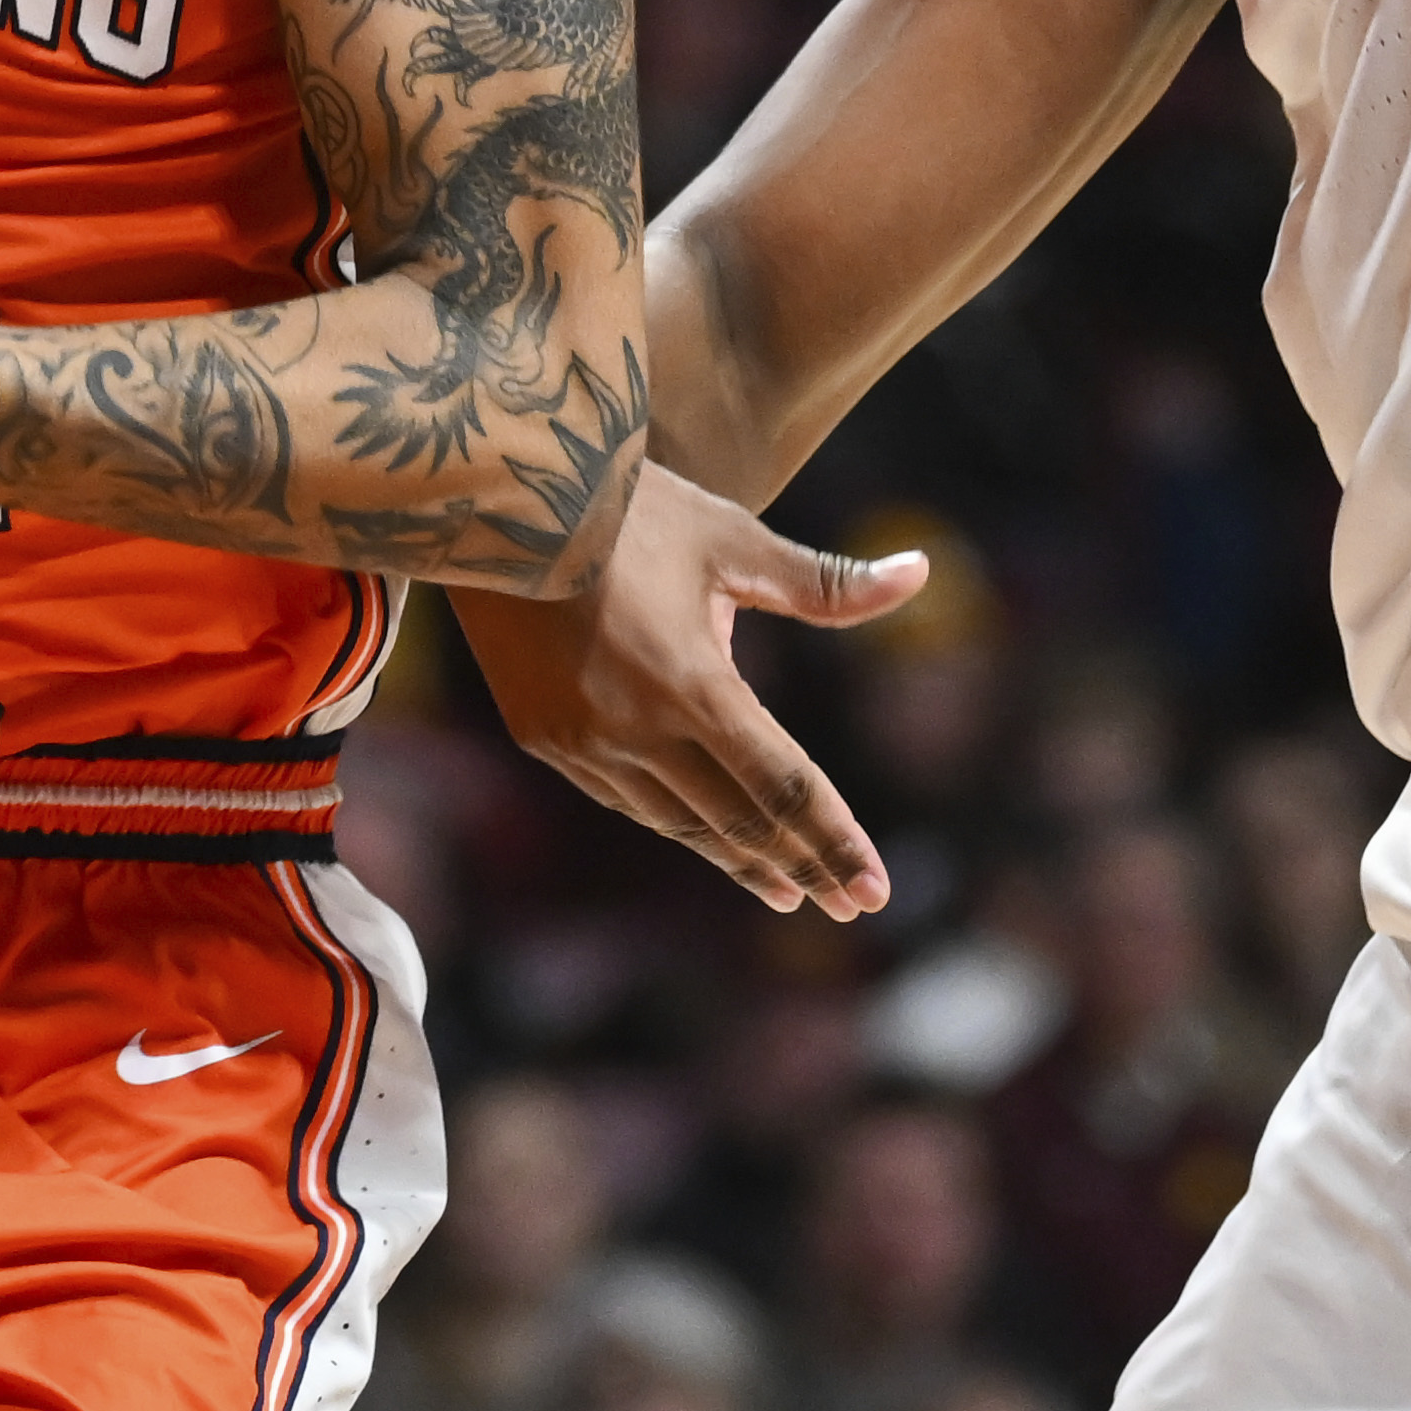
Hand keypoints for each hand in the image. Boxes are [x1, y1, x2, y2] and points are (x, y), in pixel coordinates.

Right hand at [450, 470, 912, 917]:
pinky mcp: (542, 737)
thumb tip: (920, 572)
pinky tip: (699, 832)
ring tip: (782, 889)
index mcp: (693, 685)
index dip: (835, 840)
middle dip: (799, 866)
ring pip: (676, 821)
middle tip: (846, 907)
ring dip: (736, 858)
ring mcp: (582, 742)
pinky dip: (673, 822)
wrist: (490, 502)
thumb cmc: (626, 509)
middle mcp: (637, 730)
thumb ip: (826, 583)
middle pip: (736, 821)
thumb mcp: (732, 540)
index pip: (784, 784)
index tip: (874, 891)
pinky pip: (621, 798)